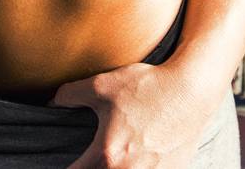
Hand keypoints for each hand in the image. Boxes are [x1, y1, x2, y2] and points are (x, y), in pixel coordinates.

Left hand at [48, 59, 222, 168]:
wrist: (192, 90)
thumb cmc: (148, 87)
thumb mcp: (102, 84)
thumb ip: (70, 94)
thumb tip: (51, 102)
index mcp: (108, 155)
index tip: (65, 161)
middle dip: (92, 168)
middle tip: (90, 158)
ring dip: (115, 168)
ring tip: (116, 156)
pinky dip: (140, 168)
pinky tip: (138, 158)